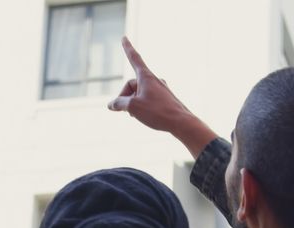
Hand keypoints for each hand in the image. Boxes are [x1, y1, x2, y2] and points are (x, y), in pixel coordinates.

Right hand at [108, 37, 217, 157]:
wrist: (181, 123)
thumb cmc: (158, 112)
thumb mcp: (133, 107)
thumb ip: (119, 104)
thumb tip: (111, 105)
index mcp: (146, 77)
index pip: (134, 58)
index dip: (127, 48)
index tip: (124, 37)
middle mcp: (154, 80)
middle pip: (132, 85)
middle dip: (124, 97)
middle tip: (124, 111)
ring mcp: (160, 90)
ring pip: (139, 94)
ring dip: (133, 104)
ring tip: (137, 116)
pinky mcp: (165, 99)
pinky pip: (148, 100)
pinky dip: (142, 107)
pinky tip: (145, 117)